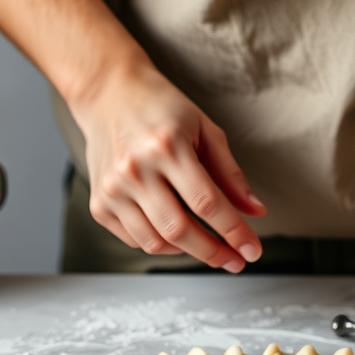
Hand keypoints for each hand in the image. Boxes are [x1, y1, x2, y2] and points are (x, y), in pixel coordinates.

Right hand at [73, 61, 265, 271]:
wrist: (109, 94)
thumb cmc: (160, 108)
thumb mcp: (205, 130)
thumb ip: (231, 174)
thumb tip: (254, 212)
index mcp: (166, 146)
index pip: (207, 202)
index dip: (234, 232)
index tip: (252, 249)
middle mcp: (135, 169)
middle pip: (180, 229)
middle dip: (214, 253)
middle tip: (234, 260)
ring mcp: (112, 189)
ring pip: (155, 242)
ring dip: (188, 252)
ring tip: (207, 246)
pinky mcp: (99, 203)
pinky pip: (135, 239)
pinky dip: (160, 244)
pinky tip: (176, 234)